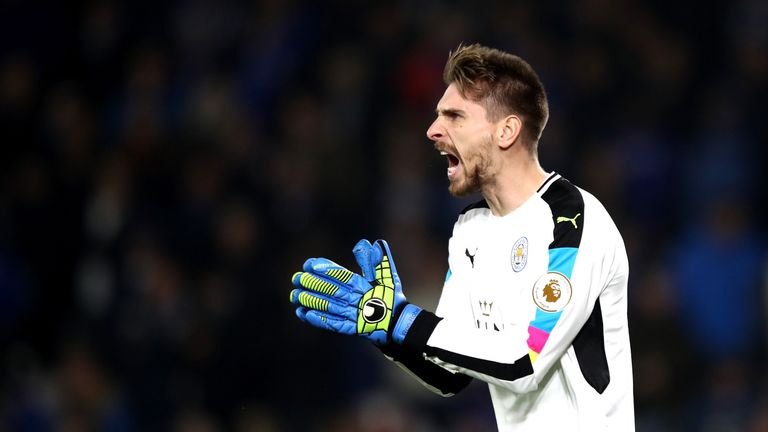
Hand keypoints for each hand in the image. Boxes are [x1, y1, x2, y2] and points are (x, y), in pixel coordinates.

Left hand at [289, 239, 420, 344]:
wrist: (399, 325)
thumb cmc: (392, 298)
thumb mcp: (389, 277)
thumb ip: (378, 261)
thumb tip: (371, 243)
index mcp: (364, 285)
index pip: (342, 275)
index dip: (326, 269)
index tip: (310, 264)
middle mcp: (357, 300)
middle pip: (331, 290)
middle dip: (312, 283)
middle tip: (296, 278)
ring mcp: (354, 315)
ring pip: (328, 306)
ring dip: (310, 300)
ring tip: (294, 295)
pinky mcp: (351, 329)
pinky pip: (332, 323)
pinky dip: (318, 319)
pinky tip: (303, 314)